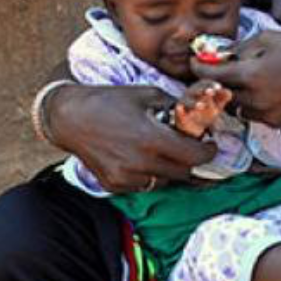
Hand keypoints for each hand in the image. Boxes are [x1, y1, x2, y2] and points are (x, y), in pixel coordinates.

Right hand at [47, 84, 216, 192]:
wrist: (70, 118)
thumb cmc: (109, 100)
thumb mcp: (146, 94)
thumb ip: (174, 107)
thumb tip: (198, 114)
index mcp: (151, 138)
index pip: (195, 156)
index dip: (208, 152)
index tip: (211, 145)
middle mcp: (140, 163)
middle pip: (183, 173)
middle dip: (192, 161)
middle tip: (192, 148)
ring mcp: (126, 177)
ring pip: (164, 182)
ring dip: (171, 169)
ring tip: (164, 152)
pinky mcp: (115, 185)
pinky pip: (144, 186)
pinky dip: (149, 175)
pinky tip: (142, 158)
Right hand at [173, 80, 231, 137]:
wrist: (193, 126)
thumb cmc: (207, 111)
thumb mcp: (217, 105)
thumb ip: (223, 98)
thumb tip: (229, 92)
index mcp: (200, 89)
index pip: (205, 83)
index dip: (211, 84)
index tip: (219, 87)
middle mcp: (191, 94)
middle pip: (195, 90)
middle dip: (203, 90)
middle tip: (211, 92)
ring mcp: (184, 104)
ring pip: (187, 101)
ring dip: (194, 102)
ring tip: (201, 106)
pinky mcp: (179, 114)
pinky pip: (178, 111)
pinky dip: (179, 110)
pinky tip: (180, 108)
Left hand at [188, 31, 280, 128]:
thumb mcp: (268, 38)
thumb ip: (238, 48)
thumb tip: (217, 54)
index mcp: (251, 75)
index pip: (210, 75)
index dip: (198, 67)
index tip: (195, 61)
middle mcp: (254, 99)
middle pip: (218, 94)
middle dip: (214, 82)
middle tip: (215, 70)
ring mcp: (264, 113)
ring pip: (233, 106)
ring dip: (231, 94)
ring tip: (241, 79)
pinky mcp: (273, 122)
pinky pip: (250, 113)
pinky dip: (248, 103)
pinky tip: (260, 90)